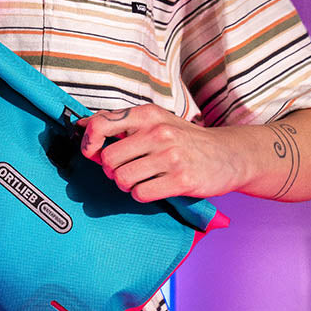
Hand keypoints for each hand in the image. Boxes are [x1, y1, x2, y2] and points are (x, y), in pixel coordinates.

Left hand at [79, 104, 246, 202]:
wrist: (229, 154)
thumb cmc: (185, 138)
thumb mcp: (155, 121)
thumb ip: (121, 123)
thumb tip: (82, 124)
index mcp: (147, 115)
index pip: (100, 124)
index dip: (87, 142)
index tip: (91, 152)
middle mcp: (158, 132)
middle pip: (108, 159)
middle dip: (111, 170)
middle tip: (125, 170)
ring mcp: (170, 156)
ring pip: (122, 178)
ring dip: (126, 184)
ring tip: (141, 179)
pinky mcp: (181, 179)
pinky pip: (141, 194)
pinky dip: (141, 195)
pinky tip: (154, 188)